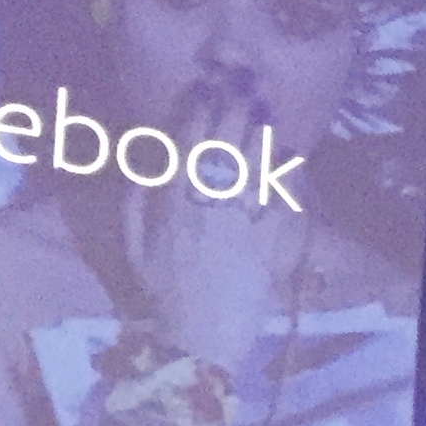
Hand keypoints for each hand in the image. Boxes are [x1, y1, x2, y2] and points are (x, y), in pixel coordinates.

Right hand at [120, 82, 309, 369]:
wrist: (197, 339)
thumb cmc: (162, 294)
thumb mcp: (133, 247)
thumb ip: (135, 202)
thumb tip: (143, 166)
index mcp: (169, 202)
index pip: (185, 144)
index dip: (197, 112)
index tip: (206, 88)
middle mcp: (205, 204)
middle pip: (223, 146)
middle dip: (234, 111)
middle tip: (246, 86)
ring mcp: (238, 222)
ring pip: (252, 168)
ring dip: (260, 136)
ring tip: (267, 111)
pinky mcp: (266, 244)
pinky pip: (280, 203)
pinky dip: (286, 181)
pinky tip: (292, 159)